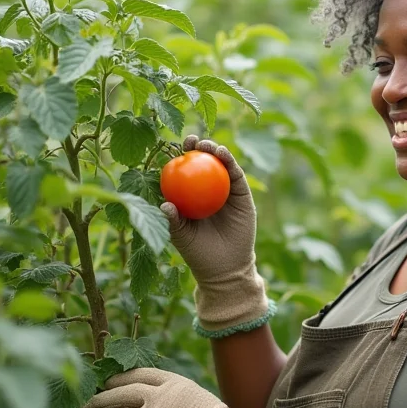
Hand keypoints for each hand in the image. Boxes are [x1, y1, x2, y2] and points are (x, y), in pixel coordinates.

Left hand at [80, 368, 307, 407]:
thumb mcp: (199, 400)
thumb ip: (179, 399)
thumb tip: (166, 407)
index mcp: (174, 383)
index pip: (139, 374)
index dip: (119, 378)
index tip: (108, 382)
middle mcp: (159, 397)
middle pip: (121, 393)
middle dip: (102, 399)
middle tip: (89, 404)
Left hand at [161, 135, 255, 286]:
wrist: (225, 267)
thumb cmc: (198, 253)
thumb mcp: (181, 236)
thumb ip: (173, 220)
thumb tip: (164, 205)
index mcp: (190, 197)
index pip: (184, 173)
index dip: (178, 158)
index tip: (172, 148)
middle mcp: (208, 191)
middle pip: (202, 164)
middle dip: (197, 148)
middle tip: (190, 140)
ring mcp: (226, 191)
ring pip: (220, 165)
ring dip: (214, 150)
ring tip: (206, 145)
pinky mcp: (242, 194)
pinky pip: (236, 175)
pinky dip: (230, 162)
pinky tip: (222, 154)